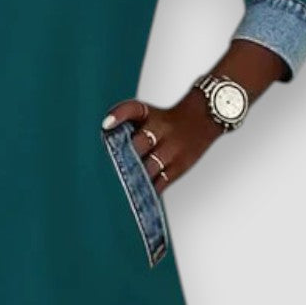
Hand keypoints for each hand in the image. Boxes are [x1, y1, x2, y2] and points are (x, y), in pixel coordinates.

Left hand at [101, 92, 221, 192]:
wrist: (201, 119)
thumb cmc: (165, 119)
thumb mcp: (146, 111)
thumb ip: (123, 118)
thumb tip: (104, 131)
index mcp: (150, 115)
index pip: (132, 110)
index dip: (118, 116)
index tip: (106, 125)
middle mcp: (162, 130)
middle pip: (140, 144)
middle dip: (124, 155)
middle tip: (109, 166)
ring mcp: (172, 150)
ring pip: (150, 167)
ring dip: (134, 176)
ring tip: (120, 185)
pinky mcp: (179, 167)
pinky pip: (162, 182)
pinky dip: (149, 189)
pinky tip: (137, 194)